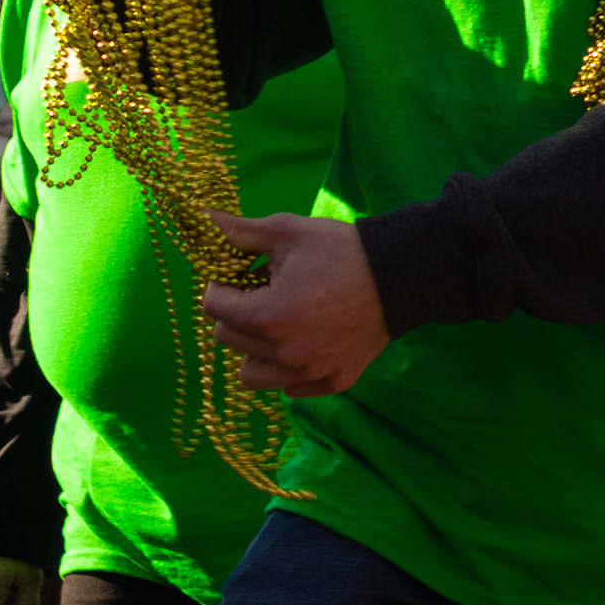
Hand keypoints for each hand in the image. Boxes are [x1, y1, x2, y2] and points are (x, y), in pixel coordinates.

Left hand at [199, 213, 393, 394]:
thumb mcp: (288, 232)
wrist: (404, 276)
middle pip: (228, 339)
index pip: (212, 308)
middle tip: (264, 295)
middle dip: (237, 314)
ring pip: (252, 375)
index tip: (244, 275)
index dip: (222, 285)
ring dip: (255, 350)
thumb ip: (239, 231)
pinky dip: (287, 370)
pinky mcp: (334, 380)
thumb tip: (200, 217)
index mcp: (268, 317)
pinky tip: (303, 343)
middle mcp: (286, 353)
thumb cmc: (343, 251)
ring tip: (277, 326)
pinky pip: (289, 388)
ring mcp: (311, 372)